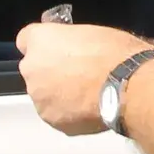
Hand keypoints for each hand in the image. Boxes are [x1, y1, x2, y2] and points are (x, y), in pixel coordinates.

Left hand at [15, 21, 153, 135]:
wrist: (127, 86)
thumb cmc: (115, 53)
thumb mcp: (93, 32)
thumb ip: (73, 41)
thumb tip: (77, 48)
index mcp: (40, 40)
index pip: (26, 39)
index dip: (44, 44)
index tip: (57, 48)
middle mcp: (32, 69)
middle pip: (35, 70)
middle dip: (51, 72)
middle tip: (78, 72)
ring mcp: (39, 98)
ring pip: (45, 95)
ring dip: (59, 94)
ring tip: (87, 95)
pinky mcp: (53, 120)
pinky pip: (57, 114)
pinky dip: (69, 113)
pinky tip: (90, 109)